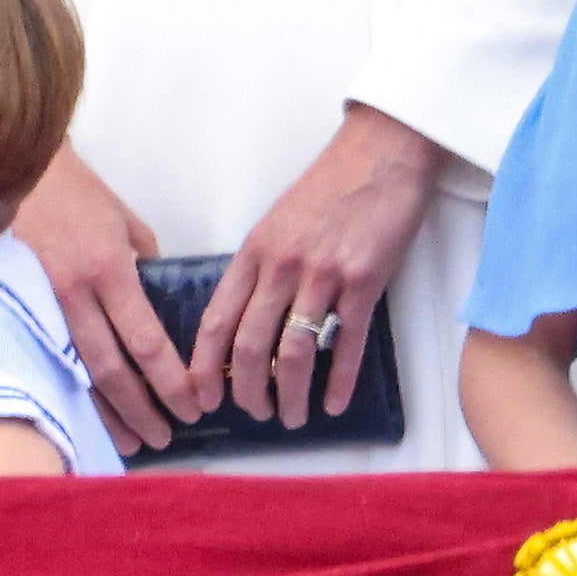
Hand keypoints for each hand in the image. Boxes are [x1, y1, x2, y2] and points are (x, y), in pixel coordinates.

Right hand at [12, 142, 197, 453]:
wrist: (12, 167)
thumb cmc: (74, 189)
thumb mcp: (124, 222)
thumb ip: (144, 265)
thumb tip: (155, 300)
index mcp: (108, 269)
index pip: (146, 342)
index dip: (171, 381)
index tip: (194, 405)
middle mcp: (73, 292)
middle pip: (111, 369)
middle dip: (142, 409)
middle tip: (166, 437)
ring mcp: (40, 300)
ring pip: (76, 371)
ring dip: (106, 411)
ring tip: (131, 440)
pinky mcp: (18, 302)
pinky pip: (49, 355)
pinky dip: (71, 388)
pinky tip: (86, 410)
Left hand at [191, 103, 442, 426]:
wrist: (377, 157)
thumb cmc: (327, 191)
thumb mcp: (277, 225)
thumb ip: (261, 268)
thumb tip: (246, 317)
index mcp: (254, 253)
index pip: (217, 318)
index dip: (205, 362)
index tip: (199, 393)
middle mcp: (281, 266)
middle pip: (251, 342)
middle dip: (246, 388)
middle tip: (251, 415)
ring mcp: (323, 275)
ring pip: (296, 349)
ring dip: (291, 392)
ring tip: (292, 418)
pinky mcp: (365, 281)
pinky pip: (348, 342)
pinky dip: (340, 379)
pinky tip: (334, 403)